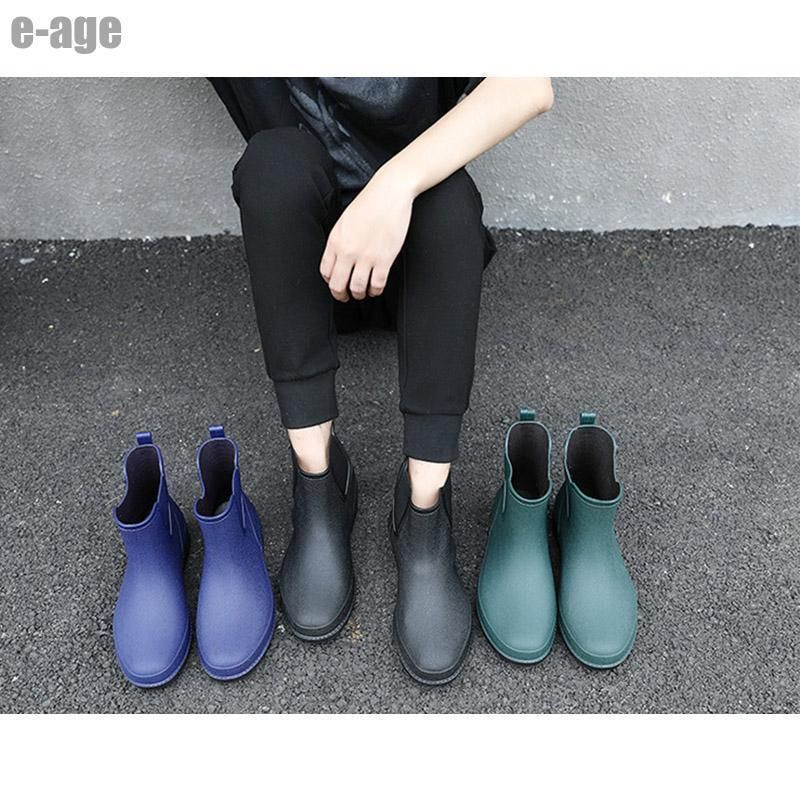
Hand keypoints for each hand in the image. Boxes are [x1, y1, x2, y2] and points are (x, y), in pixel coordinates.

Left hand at [320, 165, 414, 301]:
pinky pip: (377, 285)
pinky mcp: (384, 259)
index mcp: (335, 241)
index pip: (326, 272)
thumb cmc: (369, 204)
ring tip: (363, 292)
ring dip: (360, 294)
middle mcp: (348, 251)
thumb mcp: (344, 222)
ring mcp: (366, 256)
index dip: (331, 282)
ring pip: (358, 288)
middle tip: (346, 296)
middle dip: (341, 295)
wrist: (389, 193)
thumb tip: (338, 261)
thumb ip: (339, 242)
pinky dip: (376, 290)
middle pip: (338, 285)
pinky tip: (376, 288)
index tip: (337, 285)